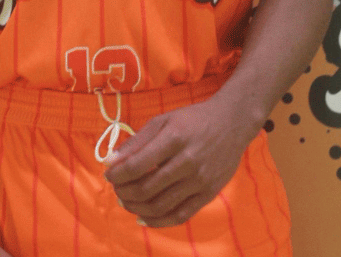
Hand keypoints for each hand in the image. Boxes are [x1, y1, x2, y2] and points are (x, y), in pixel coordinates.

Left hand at [103, 95, 253, 228]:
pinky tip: (144, 218)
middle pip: (146, 188)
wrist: (232, 122)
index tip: (108, 173)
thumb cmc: (193, 119)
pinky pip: (180, 215)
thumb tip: (110, 161)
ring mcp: (200, 180)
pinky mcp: (208, 194)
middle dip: (124, 191)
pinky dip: (158, 222)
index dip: (117, 173)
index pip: (137, 164)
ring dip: (136, 207)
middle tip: (116, 188)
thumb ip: (137, 141)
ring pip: (160, 205)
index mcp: (174, 138)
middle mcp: (188, 161)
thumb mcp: (163, 120)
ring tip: (126, 201)